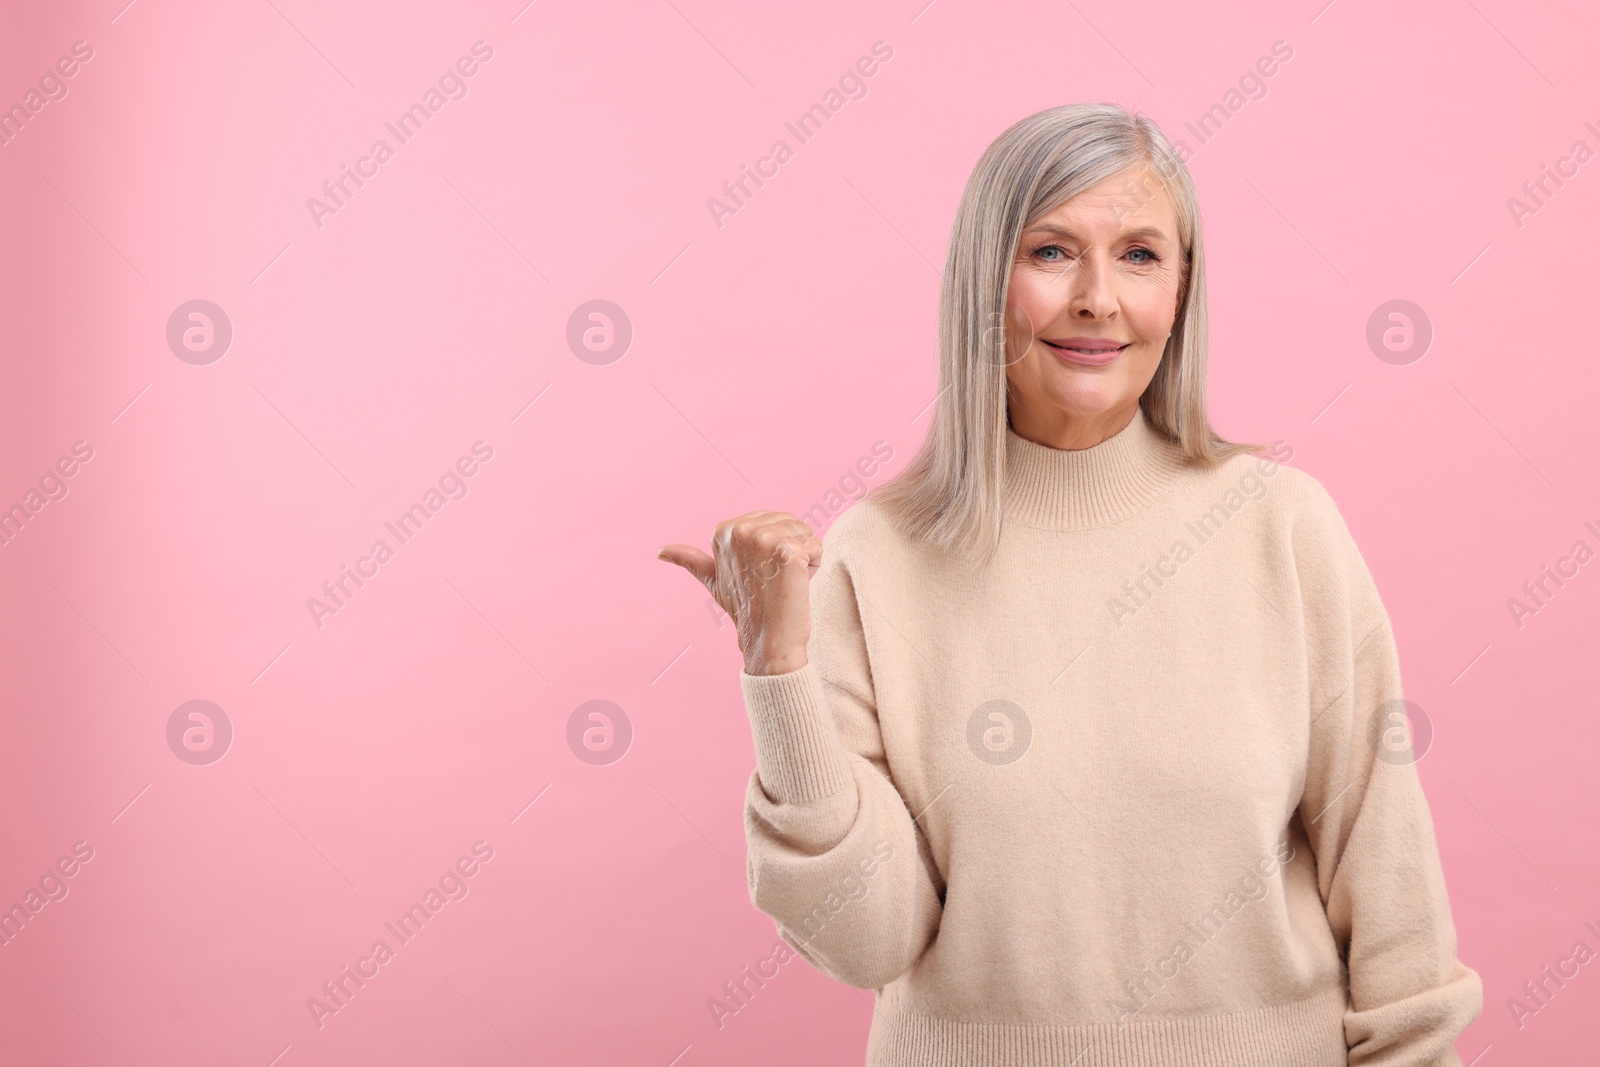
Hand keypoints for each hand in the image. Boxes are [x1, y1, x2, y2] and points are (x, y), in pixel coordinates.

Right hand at [657, 511, 821, 675]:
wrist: (768, 641)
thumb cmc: (745, 610)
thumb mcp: (714, 580)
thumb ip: (690, 561)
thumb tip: (660, 552)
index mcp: (723, 530)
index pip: (773, 518)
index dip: (773, 547)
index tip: (759, 573)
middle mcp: (741, 530)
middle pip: (791, 521)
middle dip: (791, 550)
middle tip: (773, 580)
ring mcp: (763, 539)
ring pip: (806, 532)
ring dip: (804, 558)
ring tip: (783, 582)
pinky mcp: (786, 550)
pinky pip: (816, 546)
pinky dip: (814, 566)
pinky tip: (797, 584)